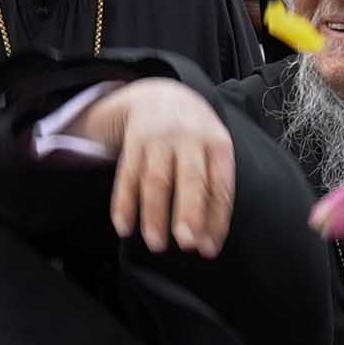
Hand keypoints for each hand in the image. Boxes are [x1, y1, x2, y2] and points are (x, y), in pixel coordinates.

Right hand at [83, 79, 235, 256]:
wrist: (160, 94)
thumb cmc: (194, 137)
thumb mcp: (213, 151)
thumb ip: (213, 191)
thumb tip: (209, 243)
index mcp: (217, 144)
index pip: (220, 186)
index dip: (215, 219)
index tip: (208, 249)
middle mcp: (189, 138)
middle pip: (190, 179)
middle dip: (189, 212)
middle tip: (187, 243)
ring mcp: (159, 139)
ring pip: (155, 179)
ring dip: (154, 214)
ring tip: (156, 244)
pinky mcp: (133, 141)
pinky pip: (126, 175)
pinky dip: (123, 202)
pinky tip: (124, 226)